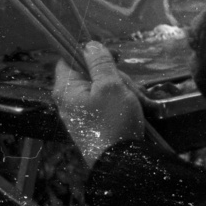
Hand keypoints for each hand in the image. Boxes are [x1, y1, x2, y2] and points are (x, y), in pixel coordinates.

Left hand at [52, 42, 147, 162]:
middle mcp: (70, 99)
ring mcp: (83, 111)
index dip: (89, 53)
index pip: (68, 59)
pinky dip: (124, 101)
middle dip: (115, 76)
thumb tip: (89, 44)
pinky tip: (138, 108)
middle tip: (129, 86)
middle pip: (91, 73)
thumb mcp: (111, 86)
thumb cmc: (113, 121)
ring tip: (139, 101)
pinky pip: (109, 102)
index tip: (110, 57)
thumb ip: (100, 63)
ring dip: (125, 89)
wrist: (121, 160)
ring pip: (104, 87)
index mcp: (66, 89)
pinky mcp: (95, 121)